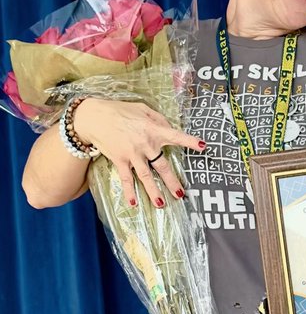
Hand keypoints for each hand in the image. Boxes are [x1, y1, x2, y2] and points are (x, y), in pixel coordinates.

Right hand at [73, 98, 204, 206]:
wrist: (94, 117)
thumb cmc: (120, 111)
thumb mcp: (142, 109)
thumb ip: (159, 119)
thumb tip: (170, 129)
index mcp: (153, 129)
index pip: (175, 136)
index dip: (189, 141)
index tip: (203, 146)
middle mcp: (145, 144)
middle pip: (162, 166)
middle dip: (172, 181)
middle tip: (181, 194)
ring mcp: (132, 154)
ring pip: (146, 176)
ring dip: (153, 192)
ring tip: (161, 205)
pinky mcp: (120, 160)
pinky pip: (126, 178)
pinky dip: (129, 191)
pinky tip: (133, 204)